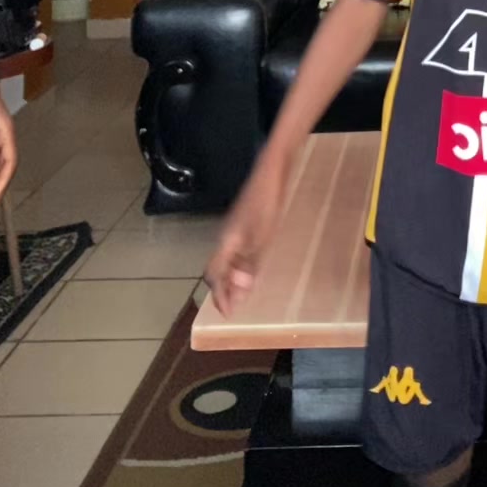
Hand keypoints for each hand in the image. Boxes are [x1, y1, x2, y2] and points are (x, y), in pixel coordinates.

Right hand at [205, 166, 284, 315]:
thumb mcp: (262, 237)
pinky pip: (234, 250)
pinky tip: (251, 266)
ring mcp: (233, 228)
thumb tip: (238, 290)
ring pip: (224, 259)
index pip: (215, 276)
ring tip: (241, 292)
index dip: (220, 296)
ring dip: (230, 278)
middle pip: (215, 269)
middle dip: (221, 289)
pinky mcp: (243, 222)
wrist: (271, 172)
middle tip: (232, 305)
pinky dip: (238, 265)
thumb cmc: (267, 203)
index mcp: (227, 243)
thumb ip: (249, 263)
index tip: (227, 314)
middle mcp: (225, 237)